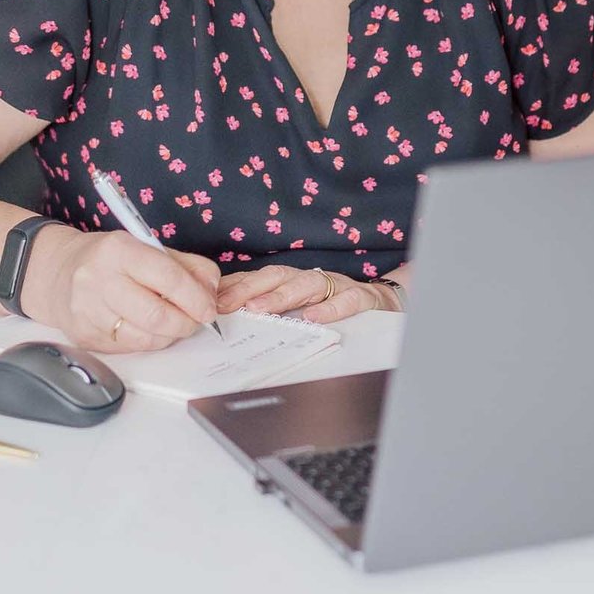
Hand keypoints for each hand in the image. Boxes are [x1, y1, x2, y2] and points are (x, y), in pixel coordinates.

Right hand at [39, 228, 220, 353]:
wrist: (57, 273)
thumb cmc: (108, 259)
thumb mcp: (147, 248)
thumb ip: (186, 266)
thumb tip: (211, 290)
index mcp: (119, 250)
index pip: (167, 277)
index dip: (195, 297)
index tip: (209, 308)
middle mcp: (99, 280)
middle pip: (156, 315)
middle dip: (186, 322)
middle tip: (196, 320)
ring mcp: (88, 311)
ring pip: (145, 337)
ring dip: (169, 335)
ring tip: (173, 323)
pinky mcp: (85, 336)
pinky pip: (130, 347)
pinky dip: (149, 341)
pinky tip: (148, 328)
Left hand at [217, 264, 394, 323]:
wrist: (384, 301)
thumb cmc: (334, 305)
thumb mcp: (300, 305)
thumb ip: (269, 306)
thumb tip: (226, 313)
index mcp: (293, 280)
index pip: (258, 278)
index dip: (234, 287)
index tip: (210, 300)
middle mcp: (311, 279)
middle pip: (276, 276)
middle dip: (248, 289)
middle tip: (225, 305)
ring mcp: (337, 285)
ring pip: (307, 285)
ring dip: (281, 296)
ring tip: (259, 310)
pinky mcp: (362, 297)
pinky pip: (347, 300)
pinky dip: (330, 308)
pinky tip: (313, 317)